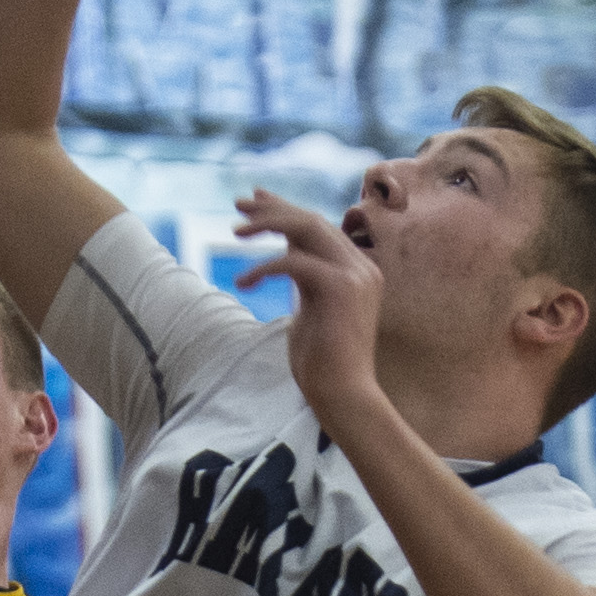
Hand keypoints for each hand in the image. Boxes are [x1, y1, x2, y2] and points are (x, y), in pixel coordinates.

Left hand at [233, 188, 384, 429]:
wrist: (343, 396)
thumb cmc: (322, 364)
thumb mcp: (309, 309)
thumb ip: (303, 279)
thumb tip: (284, 253)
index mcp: (355, 270)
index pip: (317, 227)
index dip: (285, 209)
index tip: (254, 198)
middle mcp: (360, 266)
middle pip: (312, 221)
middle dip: (273, 208)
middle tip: (238, 203)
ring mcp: (356, 274)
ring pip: (307, 229)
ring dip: (268, 224)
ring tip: (235, 231)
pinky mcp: (342, 288)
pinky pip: (294, 262)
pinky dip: (264, 268)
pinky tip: (243, 283)